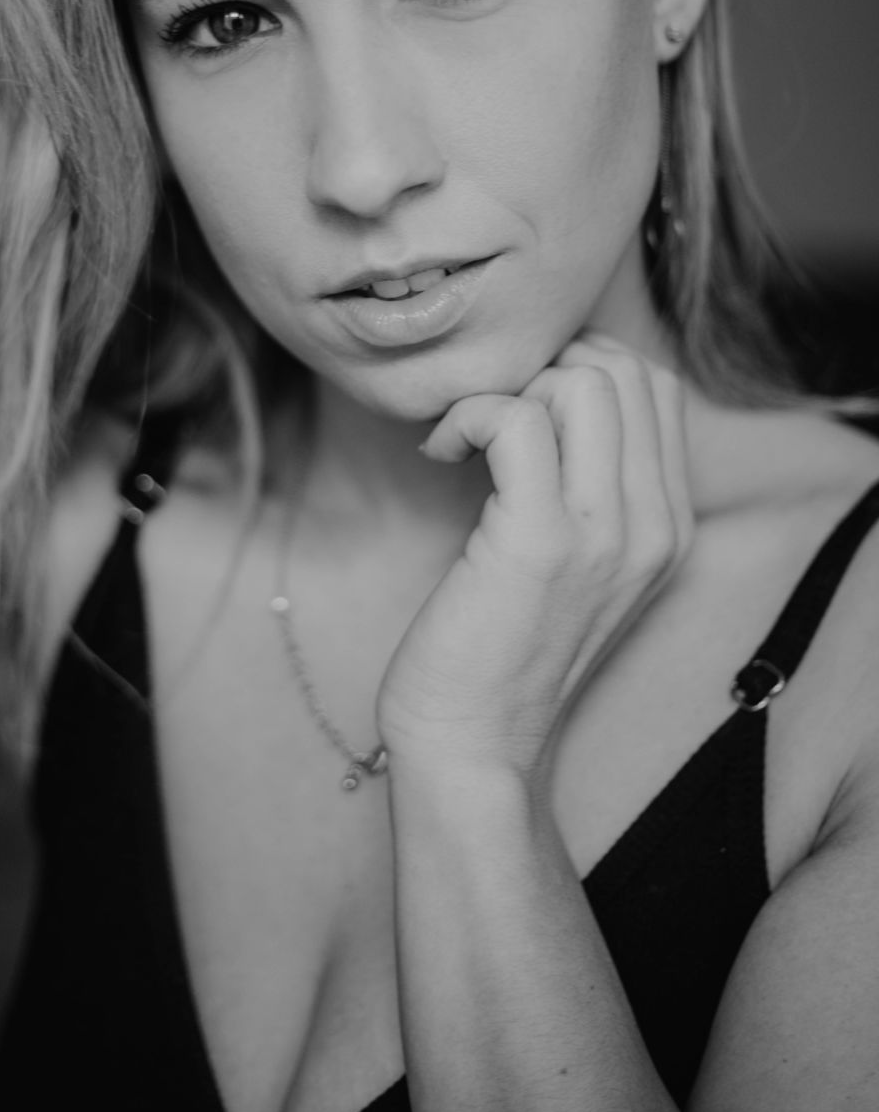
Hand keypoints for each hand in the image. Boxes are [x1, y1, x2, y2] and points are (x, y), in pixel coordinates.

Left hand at [375, 334, 693, 779]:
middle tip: (490, 421)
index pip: (656, 386)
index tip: (520, 406)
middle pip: (625, 370)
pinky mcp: (540, 542)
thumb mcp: (575, 560)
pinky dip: (468, 416)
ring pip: (581, 383)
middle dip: (543, 368)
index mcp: (670, 526)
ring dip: (508, 391)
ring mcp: (605, 534)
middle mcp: (654, 526)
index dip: (578, 367)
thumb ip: (589, 485)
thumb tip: (546, 389)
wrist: (474, 745)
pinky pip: (515, 421)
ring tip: (467, 440)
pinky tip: (440, 454)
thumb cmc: (500, 645)